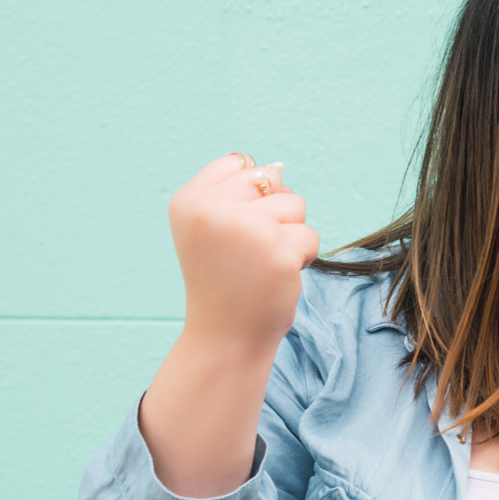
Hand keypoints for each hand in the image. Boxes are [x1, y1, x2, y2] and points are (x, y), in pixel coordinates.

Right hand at [169, 154, 320, 352]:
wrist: (225, 336)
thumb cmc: (226, 279)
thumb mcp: (212, 228)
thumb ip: (236, 193)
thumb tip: (278, 167)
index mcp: (188, 200)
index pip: (237, 163)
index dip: (250, 195)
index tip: (233, 230)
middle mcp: (211, 210)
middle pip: (270, 179)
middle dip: (273, 212)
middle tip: (251, 250)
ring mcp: (245, 228)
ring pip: (295, 203)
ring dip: (290, 234)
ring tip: (264, 263)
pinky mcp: (278, 250)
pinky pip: (310, 235)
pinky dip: (303, 257)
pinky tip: (278, 277)